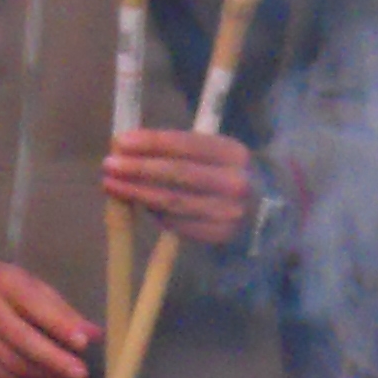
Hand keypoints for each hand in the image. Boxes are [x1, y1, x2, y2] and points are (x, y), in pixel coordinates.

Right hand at [0, 258, 98, 377]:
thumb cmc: (4, 286)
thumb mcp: (31, 285)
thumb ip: (62, 310)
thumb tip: (93, 334)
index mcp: (6, 284)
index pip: (36, 307)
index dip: (60, 326)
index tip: (82, 343)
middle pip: (23, 341)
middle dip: (54, 360)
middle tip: (80, 374)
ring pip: (14, 363)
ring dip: (44, 375)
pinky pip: (4, 375)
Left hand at [102, 127, 255, 246]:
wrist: (269, 208)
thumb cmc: (229, 172)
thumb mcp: (216, 153)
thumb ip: (179, 150)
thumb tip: (128, 147)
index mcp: (232, 153)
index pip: (184, 144)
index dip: (150, 143)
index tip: (120, 142)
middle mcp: (234, 183)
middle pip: (176, 175)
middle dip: (137, 169)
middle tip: (108, 166)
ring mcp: (228, 213)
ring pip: (173, 202)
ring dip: (137, 194)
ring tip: (112, 186)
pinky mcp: (219, 236)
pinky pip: (177, 224)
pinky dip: (155, 213)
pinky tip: (139, 205)